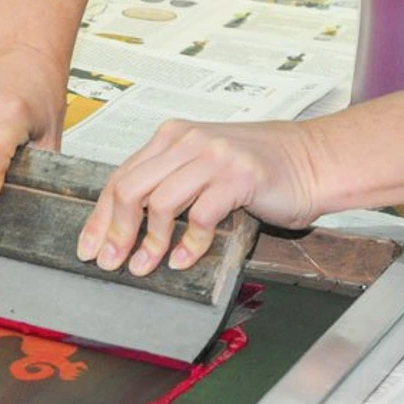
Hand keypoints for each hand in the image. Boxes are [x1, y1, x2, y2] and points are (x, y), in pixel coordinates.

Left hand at [76, 119, 319, 274]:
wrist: (314, 161)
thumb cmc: (259, 169)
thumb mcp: (203, 167)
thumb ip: (168, 183)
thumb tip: (125, 225)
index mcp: (171, 137)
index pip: (120, 178)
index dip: (100, 218)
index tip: (89, 248)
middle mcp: (188, 140)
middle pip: (131, 189)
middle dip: (115, 232)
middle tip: (111, 263)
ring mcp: (213, 156)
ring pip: (160, 203)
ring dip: (149, 243)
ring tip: (145, 267)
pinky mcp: (239, 176)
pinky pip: (201, 215)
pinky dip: (189, 244)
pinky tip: (185, 260)